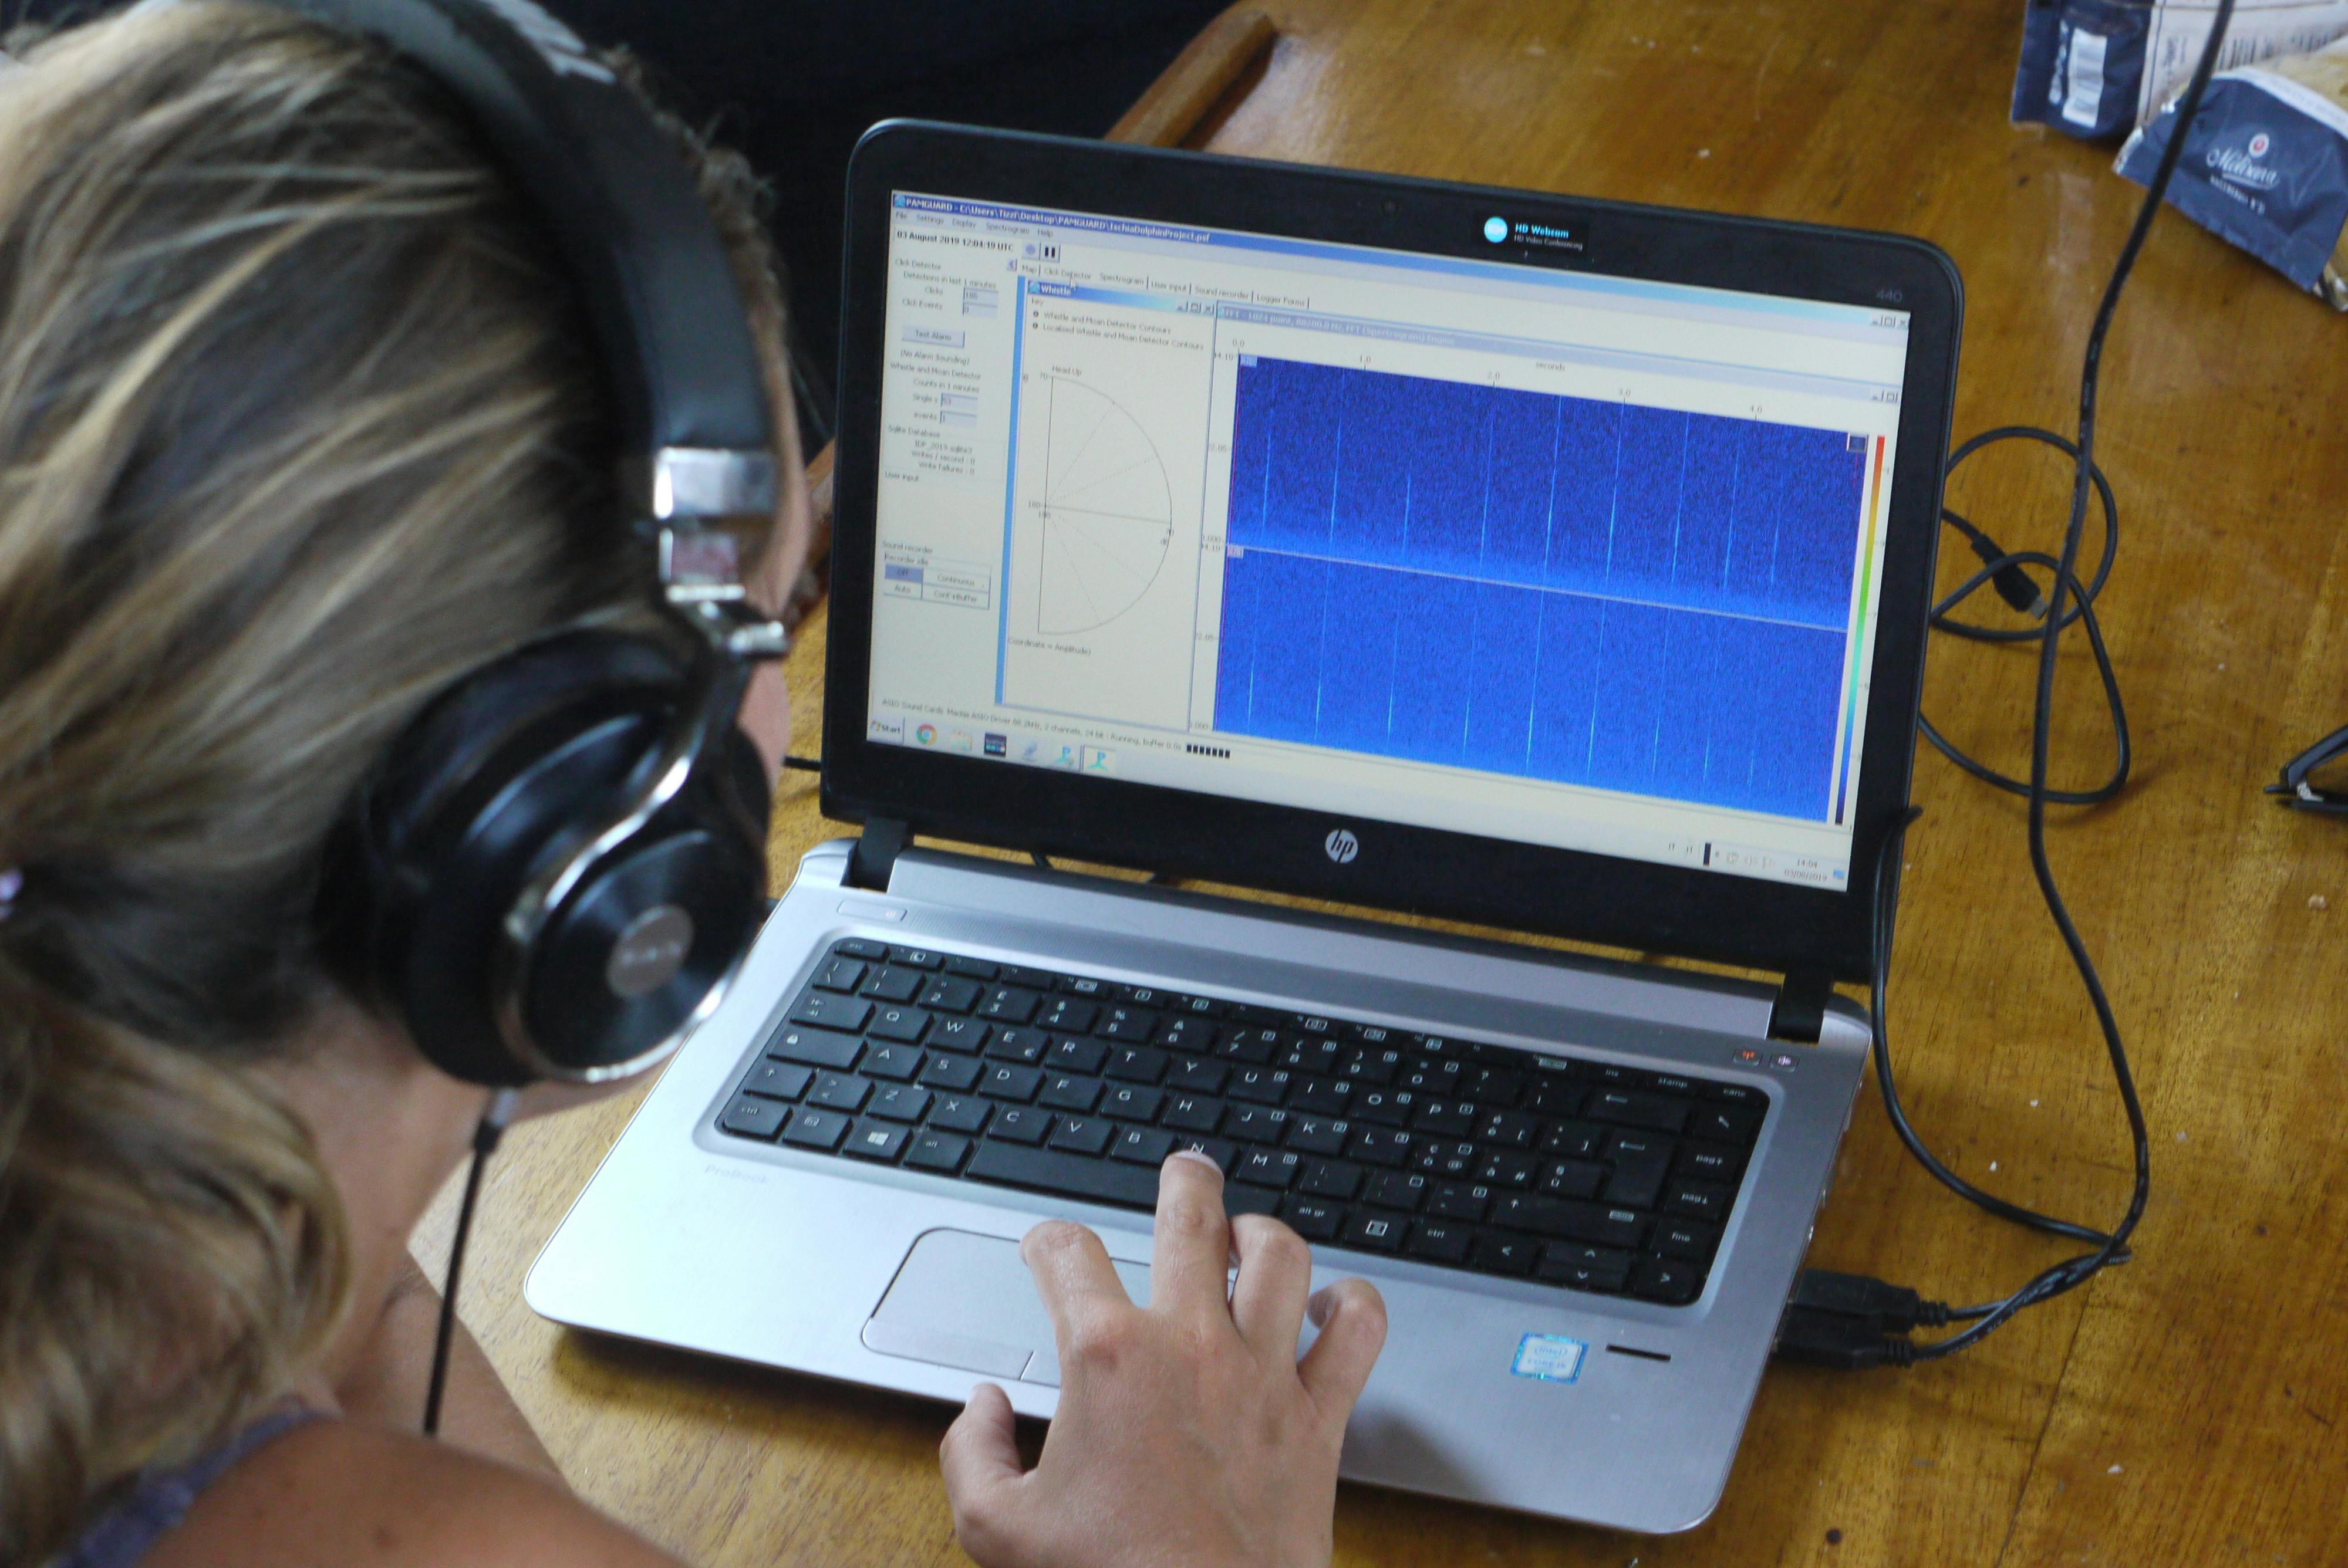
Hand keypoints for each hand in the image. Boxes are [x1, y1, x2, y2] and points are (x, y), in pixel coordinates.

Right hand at [938, 1152, 1386, 1567]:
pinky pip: (1359, 1336)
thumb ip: (970, 1454)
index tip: (1046, 1251)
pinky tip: (1336, 1303)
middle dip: (1184, 1181)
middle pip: (1192, 1220)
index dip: (1047, 1242)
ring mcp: (1263, 1377)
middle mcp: (1190, 1346)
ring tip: (1250, 1231)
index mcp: (1106, 1358)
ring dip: (1264, 1231)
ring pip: (1281, 1256)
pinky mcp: (1318, 1420)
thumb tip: (979, 1407)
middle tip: (1185, 1168)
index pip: (1067, 1255)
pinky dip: (1355, 1306)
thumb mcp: (996, 1529)